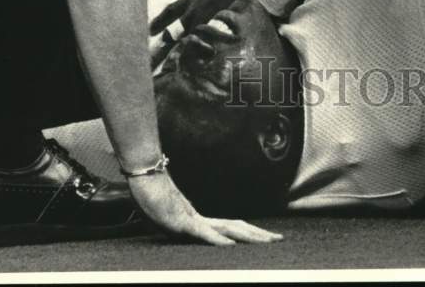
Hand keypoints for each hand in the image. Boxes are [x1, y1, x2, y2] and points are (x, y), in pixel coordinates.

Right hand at [128, 170, 281, 244]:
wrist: (145, 178)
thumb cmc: (154, 196)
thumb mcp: (171, 218)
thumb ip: (184, 224)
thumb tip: (193, 228)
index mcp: (202, 221)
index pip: (233, 228)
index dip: (250, 233)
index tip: (267, 237)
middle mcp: (203, 220)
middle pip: (237, 228)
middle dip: (258, 235)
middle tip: (279, 239)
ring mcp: (194, 221)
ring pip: (227, 229)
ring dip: (247, 236)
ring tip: (265, 241)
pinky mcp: (183, 223)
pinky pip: (203, 233)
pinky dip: (217, 239)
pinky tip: (230, 245)